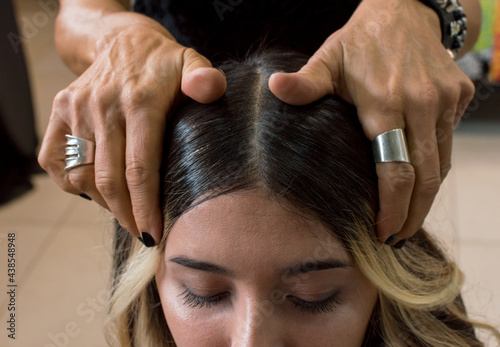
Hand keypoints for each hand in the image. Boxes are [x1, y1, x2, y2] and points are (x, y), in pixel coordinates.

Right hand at [38, 23, 225, 244]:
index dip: (146, 207)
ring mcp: (76, 109)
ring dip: (103, 203)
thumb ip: (204, 78)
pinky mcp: (59, 111)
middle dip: (127, 215)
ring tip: (125, 212)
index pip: (140, 168)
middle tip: (142, 233)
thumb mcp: (191, 62)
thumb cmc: (162, 62)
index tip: (153, 234)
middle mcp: (102, 106)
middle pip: (109, 180)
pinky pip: (55, 162)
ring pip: (81, 175)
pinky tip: (96, 189)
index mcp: (140, 101)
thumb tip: (211, 89)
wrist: (120, 40)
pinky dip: (73, 184)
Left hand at [269, 0, 474, 243]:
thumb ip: (306, 82)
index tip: (384, 232)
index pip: (395, 169)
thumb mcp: (330, 58)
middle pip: (426, 176)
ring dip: (428, 196)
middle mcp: (422, 104)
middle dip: (414, 214)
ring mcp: (446, 101)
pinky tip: (421, 183)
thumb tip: (274, 88)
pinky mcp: (460, 96)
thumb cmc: (362, 41)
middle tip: (399, 237)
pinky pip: (449, 143)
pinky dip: (437, 168)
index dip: (393, 207)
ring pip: (442, 163)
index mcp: (387, 102)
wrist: (407, 9)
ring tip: (409, 219)